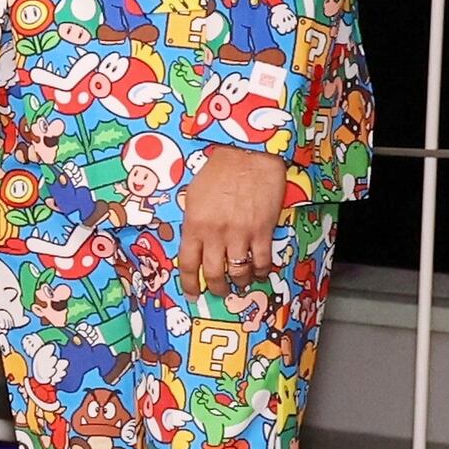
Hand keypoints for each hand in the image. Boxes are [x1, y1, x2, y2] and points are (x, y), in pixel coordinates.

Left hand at [177, 146, 288, 293]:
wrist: (247, 155)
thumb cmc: (218, 171)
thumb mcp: (193, 196)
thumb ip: (193, 221)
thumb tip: (194, 240)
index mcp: (194, 225)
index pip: (187, 263)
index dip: (188, 283)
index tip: (191, 294)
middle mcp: (215, 234)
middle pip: (213, 274)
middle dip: (215, 288)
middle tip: (218, 291)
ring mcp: (239, 234)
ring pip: (238, 271)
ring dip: (239, 282)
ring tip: (240, 283)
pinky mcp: (262, 231)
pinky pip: (261, 261)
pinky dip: (261, 271)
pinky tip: (260, 272)